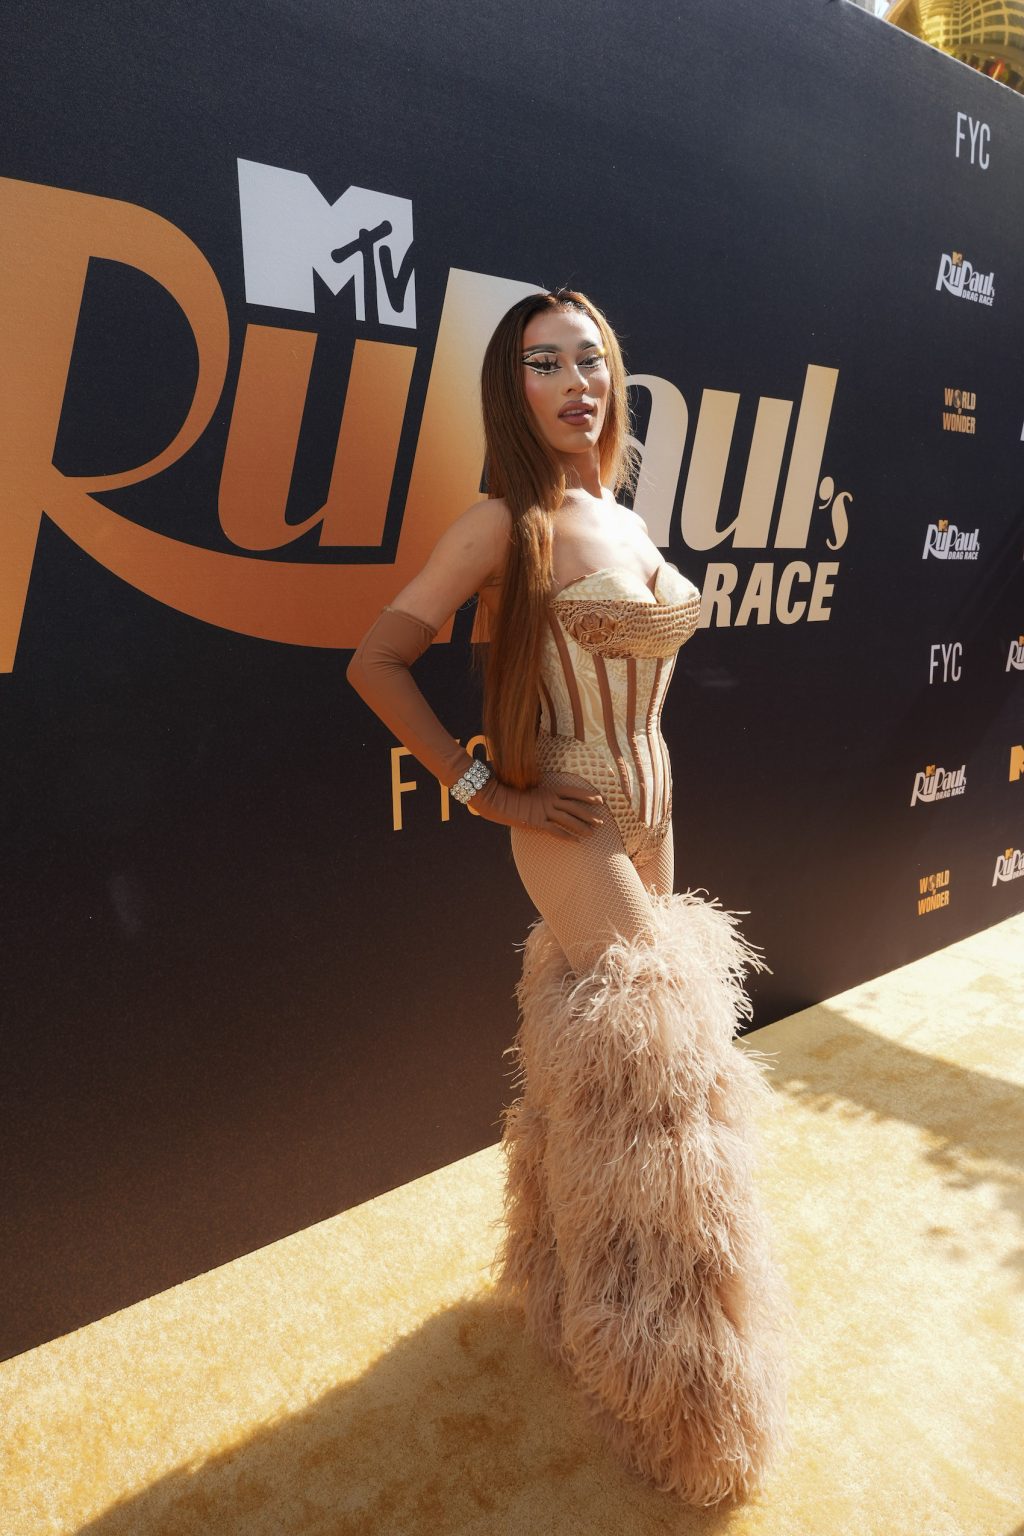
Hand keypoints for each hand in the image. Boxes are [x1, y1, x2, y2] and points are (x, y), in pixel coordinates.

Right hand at [470, 773, 605, 839]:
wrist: (495, 797)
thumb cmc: (508, 790)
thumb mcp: (526, 787)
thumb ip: (538, 790)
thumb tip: (544, 792)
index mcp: (548, 789)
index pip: (573, 792)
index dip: (587, 796)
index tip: (600, 799)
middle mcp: (549, 799)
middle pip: (574, 807)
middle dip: (589, 815)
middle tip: (601, 822)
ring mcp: (543, 811)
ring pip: (568, 820)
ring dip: (582, 827)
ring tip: (593, 833)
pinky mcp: (537, 822)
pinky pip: (556, 831)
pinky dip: (567, 837)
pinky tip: (577, 842)